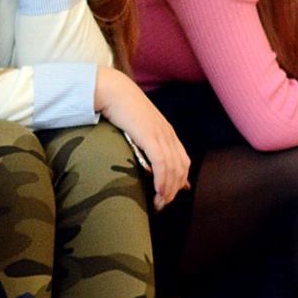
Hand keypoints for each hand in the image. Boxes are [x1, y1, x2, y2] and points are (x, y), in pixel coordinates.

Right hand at [94, 68, 190, 208]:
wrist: (114, 91)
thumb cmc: (120, 109)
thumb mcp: (137, 128)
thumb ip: (144, 142)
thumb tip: (147, 161)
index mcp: (167, 133)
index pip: (183, 163)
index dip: (179, 182)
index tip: (168, 197)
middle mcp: (168, 135)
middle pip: (181, 169)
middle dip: (173, 190)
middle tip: (161, 206)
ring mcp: (161, 136)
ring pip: (173, 169)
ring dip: (167, 190)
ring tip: (158, 203)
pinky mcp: (150, 137)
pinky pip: (162, 163)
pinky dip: (162, 179)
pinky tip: (157, 191)